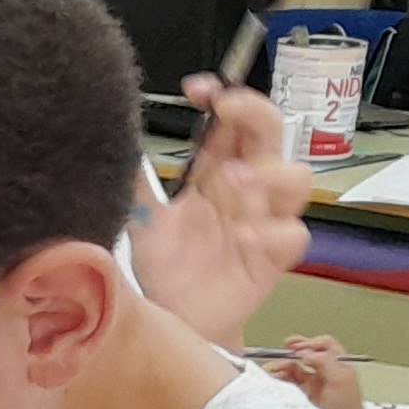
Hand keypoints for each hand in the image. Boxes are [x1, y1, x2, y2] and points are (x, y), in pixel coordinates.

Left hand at [132, 78, 308, 349]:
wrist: (175, 318)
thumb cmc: (168, 266)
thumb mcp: (142, 218)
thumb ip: (133, 182)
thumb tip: (112, 141)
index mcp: (215, 171)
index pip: (231, 120)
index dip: (222, 97)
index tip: (199, 90)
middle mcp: (245, 188)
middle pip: (270, 133)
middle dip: (254, 111)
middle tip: (226, 108)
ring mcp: (264, 220)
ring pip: (296, 178)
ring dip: (268, 172)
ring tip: (232, 180)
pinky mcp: (273, 257)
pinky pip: (293, 235)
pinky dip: (272, 231)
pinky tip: (243, 237)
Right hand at [267, 333, 372, 408]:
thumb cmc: (347, 407)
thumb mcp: (339, 379)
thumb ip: (324, 362)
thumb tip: (305, 352)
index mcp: (337, 364)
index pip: (324, 345)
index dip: (311, 342)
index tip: (298, 346)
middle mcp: (324, 371)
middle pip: (307, 353)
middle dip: (294, 349)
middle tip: (285, 348)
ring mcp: (313, 382)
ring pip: (295, 367)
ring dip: (284, 364)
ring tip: (275, 367)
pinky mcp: (303, 394)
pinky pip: (289, 381)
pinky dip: (281, 377)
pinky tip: (275, 376)